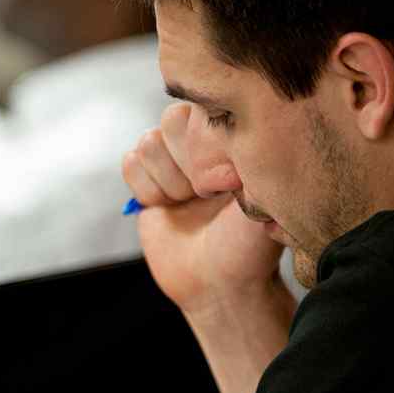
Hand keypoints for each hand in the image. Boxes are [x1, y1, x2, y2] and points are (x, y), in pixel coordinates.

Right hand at [123, 103, 282, 314]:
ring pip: (148, 142)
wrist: (219, 285)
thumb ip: (246, 154)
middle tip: (207, 196)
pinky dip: (147, 189)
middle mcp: (201, 144)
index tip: (227, 182)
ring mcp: (172, 161)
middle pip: (171, 119)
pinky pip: (130, 163)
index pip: (204, 108)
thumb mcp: (263, 197)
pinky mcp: (146, 181)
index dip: (208, 145)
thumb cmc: (249, 245)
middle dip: (188, 164)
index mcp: (233, 140)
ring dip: (168, 181)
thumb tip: (221, 123)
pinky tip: (168, 208)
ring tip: (189, 204)